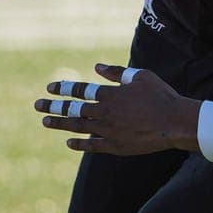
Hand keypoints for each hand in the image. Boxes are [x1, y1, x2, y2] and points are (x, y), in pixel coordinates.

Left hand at [35, 63, 201, 154]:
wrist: (174, 123)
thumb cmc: (160, 96)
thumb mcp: (140, 77)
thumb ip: (116, 72)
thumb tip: (97, 66)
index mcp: (110, 94)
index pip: (80, 90)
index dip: (63, 88)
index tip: (50, 88)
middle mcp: (104, 112)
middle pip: (73, 109)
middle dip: (54, 106)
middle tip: (38, 105)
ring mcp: (108, 131)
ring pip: (77, 127)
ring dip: (60, 124)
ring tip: (46, 121)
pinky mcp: (114, 146)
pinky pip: (91, 145)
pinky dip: (78, 144)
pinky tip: (69, 142)